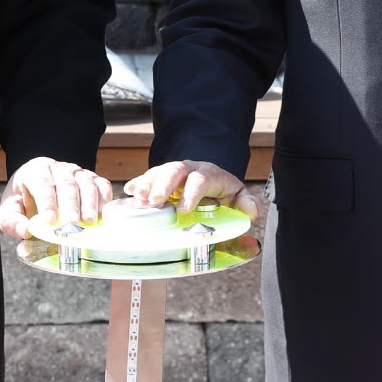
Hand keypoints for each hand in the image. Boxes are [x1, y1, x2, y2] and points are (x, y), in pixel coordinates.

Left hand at [0, 156, 113, 238]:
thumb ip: (12, 222)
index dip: (47, 202)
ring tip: (89, 222)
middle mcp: (58, 167)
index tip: (50, 221)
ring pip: (86, 182)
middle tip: (72, 224)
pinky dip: (104, 198)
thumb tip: (25, 231)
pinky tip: (102, 214)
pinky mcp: (92, 179)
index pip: (42, 183)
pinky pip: (101, 184)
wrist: (37, 188)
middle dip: (70, 205)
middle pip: (67, 183)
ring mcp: (77, 171)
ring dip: (89, 203)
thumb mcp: (10, 210)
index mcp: (35, 171)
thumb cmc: (24, 200)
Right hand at [125, 159, 262, 216]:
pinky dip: (138, 183)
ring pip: (159, 171)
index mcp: (210, 174)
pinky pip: (147, 178)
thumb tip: (252, 211)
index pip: (201, 179)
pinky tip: (129, 192)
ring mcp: (174, 173)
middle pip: (175, 170)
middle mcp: (190, 169)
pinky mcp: (161, 179)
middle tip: (154, 200)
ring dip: (147, 183)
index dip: (192, 193)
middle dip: (163, 184)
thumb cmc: (224, 193)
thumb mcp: (238, 197)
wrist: (211, 181)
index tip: (184, 210)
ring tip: (137, 196)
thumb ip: (246, 203)